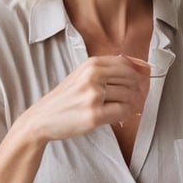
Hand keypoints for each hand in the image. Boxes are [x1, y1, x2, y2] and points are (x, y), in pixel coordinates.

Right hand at [21, 55, 149, 142]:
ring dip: (130, 104)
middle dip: (135, 90)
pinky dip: (125, 115)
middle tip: (129, 99)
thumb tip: (141, 66)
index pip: (126, 64)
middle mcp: (93, 76)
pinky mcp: (95, 115)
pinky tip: (118, 117)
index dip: (137, 74)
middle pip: (131, 79)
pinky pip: (123, 112)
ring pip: (129, 96)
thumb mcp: (82, 75)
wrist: (42, 118)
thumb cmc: (65, 98)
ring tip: (120, 109)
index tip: (139, 82)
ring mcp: (94, 95)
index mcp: (91, 64)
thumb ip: (107, 69)